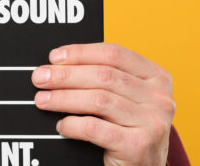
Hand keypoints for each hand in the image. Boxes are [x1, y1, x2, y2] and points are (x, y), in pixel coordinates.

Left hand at [32, 43, 174, 165]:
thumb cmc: (128, 129)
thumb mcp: (126, 99)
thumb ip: (104, 78)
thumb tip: (58, 64)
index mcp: (157, 77)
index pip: (114, 53)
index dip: (80, 52)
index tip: (54, 57)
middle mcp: (160, 98)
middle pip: (104, 76)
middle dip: (65, 75)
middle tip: (39, 78)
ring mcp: (152, 123)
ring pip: (99, 100)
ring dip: (63, 98)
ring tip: (42, 100)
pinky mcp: (139, 146)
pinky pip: (96, 128)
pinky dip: (73, 124)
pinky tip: (61, 125)